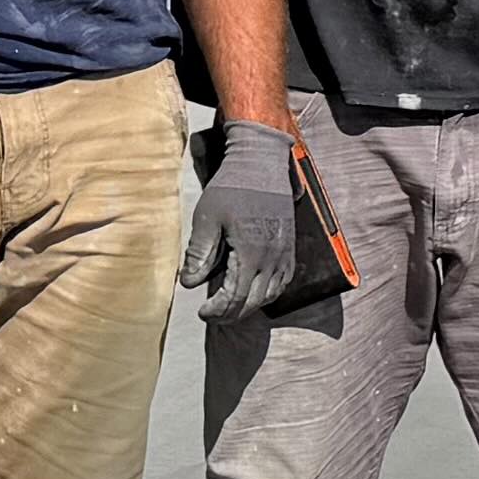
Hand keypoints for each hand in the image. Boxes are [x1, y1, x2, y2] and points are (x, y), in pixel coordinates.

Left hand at [179, 121, 298, 320]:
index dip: (217, 310)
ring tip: (231, 306)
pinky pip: (283, 281)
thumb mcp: (207, 217)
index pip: (235, 297)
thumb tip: (189, 283)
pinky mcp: (289, 246)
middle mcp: (272, 258)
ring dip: (250, 305)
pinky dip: (268, 293)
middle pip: (253, 301)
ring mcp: (284, 253)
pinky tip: (254, 290)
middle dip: (231, 313)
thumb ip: (198, 253)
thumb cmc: (232, 187)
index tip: (202, 312)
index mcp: (250, 253)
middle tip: (213, 315)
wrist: (262, 163)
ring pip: (270, 294)